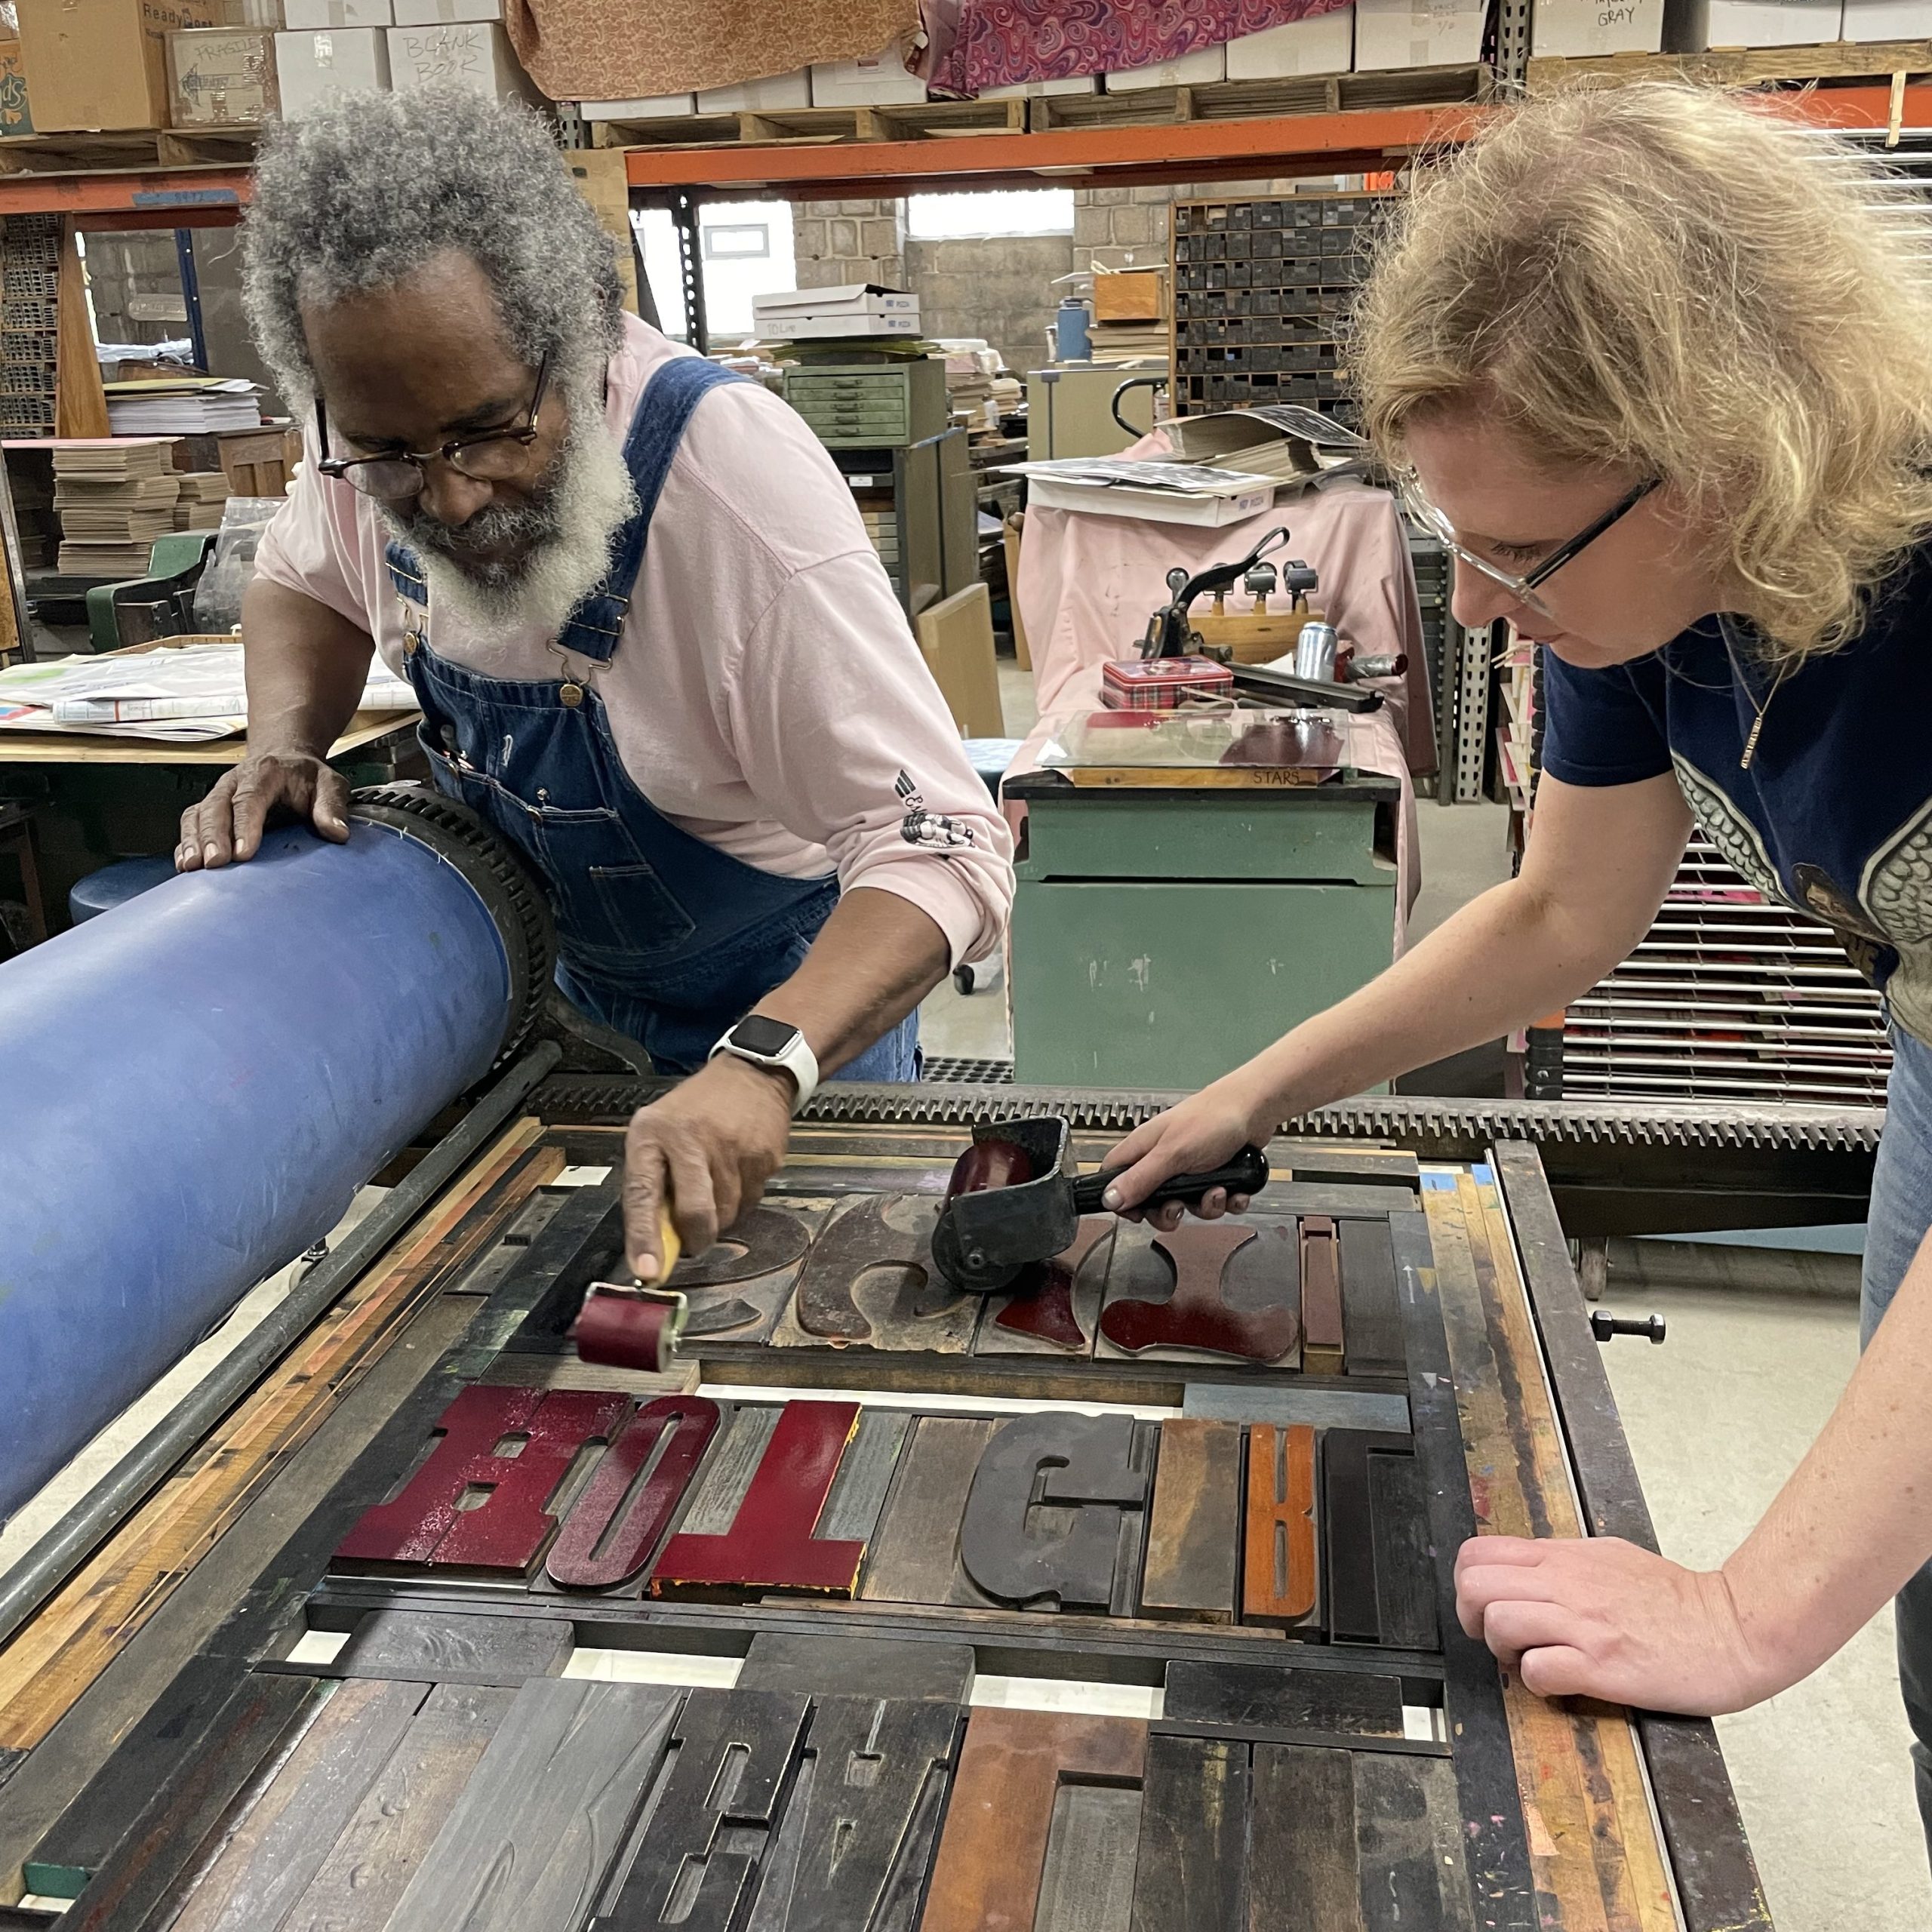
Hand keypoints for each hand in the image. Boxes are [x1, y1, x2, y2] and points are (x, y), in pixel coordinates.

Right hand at [177, 750, 349, 869]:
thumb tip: (337, 832)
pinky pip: (191, 822)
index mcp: (265, 773)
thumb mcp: (329, 784)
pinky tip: (185, 864)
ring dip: (192, 841)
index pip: (250, 799)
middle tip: (214, 863)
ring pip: (197, 814)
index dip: (244, 826)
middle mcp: (234, 781)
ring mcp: (219, 794)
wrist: (286, 758)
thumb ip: (332, 806)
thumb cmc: (306, 775)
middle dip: (212, 837)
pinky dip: (186, 843)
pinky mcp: (210, 808)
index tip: (243, 853)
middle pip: (216, 807)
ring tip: (191, 866)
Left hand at [623, 1054, 793, 1279]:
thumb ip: (651, 1183)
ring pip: (728, 1214)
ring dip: (720, 1214)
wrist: (752, 1075)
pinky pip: (752, 1200)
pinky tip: (737, 1169)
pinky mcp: (764, 1157)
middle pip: (697, 1213)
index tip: (648, 1271)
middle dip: (697, 1238)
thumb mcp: (656, 1133)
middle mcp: (692, 1141)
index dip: (644, 1237)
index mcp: (653, 1135)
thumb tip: (656, 1243)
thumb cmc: (694, 1110)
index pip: (643, 1194)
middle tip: (695, 1239)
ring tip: (715, 1182)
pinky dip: (742, 1196)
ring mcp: (733, 1149)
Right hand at [1096, 1073, 1272, 1230]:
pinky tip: (1234, 1192)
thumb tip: (1108, 1199)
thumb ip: (1140, 1179)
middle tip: (1180, 1208)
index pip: (1115, 1176)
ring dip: (1204, 1206)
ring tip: (1217, 1191)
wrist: (1257, 1109)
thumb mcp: (1172, 1154)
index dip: (1121, 1200)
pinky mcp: (1214, 1174)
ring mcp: (1190, 1168)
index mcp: (1144, 1148)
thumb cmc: (1212, 1119)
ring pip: (1187, 1204)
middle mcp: (1164, 1159)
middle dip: (1169, 1212)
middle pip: (1152, 1200)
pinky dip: (1227, 1201)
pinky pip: (1214, 1201)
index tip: (1137, 1214)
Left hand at [1454, 1535, 1788, 1713]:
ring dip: (1502, 1651)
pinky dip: (1537, 1682)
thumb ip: (1563, 1563)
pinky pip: (1538, 1670)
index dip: (1467, 1584)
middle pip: (1475, 1586)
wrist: (1733, 1628)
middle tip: (1499, 1639)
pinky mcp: (1602, 1665)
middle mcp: (1566, 1585)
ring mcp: (1583, 1624)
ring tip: (1529, 1661)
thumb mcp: (1610, 1557)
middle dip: (1472, 1618)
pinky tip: (1558, 1682)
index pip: (1478, 1554)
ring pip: (1498, 1623)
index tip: (1485, 1607)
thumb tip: (1528, 1570)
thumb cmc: (1678, 1598)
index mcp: (1564, 1558)